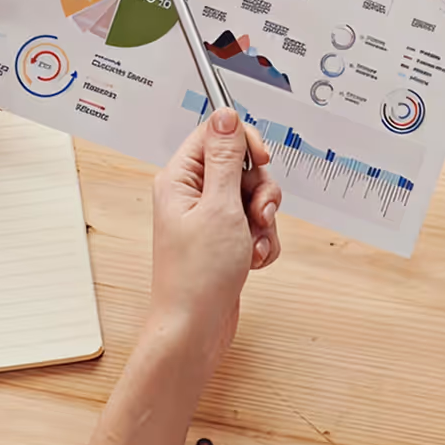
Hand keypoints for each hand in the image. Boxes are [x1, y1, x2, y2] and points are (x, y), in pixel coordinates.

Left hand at [148, 108, 280, 375]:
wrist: (194, 331)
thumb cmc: (198, 275)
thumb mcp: (219, 207)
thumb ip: (226, 158)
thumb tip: (225, 114)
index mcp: (180, 179)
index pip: (215, 134)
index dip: (244, 142)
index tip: (262, 161)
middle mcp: (192, 195)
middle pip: (241, 166)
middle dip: (260, 192)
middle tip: (256, 215)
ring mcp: (208, 219)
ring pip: (253, 198)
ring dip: (264, 222)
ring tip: (253, 245)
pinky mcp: (223, 240)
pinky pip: (255, 226)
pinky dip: (262, 242)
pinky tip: (254, 261)